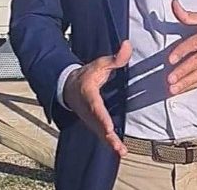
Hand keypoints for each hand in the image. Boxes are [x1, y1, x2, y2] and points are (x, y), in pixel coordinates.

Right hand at [63, 40, 131, 156]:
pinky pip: (101, 134)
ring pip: (100, 133)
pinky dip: (109, 143)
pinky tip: (120, 150)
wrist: (69, 88)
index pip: (96, 107)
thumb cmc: (86, 75)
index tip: (108, 126)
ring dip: (110, 143)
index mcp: (89, 95)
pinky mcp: (93, 124)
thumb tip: (127, 45)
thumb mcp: (99, 64)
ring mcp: (90, 119)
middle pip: (98, 125)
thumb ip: (115, 58)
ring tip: (121, 151)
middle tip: (117, 146)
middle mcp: (88, 110)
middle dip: (107, 136)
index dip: (101, 118)